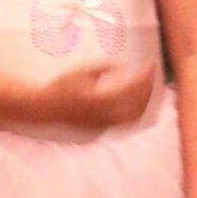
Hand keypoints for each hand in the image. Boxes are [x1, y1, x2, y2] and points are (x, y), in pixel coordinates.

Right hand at [35, 62, 156, 129]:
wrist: (44, 109)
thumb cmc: (62, 86)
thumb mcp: (83, 71)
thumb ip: (105, 67)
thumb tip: (124, 65)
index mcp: (99, 99)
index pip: (132, 88)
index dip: (145, 76)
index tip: (151, 64)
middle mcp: (103, 116)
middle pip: (138, 106)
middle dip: (149, 89)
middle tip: (152, 75)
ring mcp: (103, 127)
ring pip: (134, 119)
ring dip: (145, 104)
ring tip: (149, 90)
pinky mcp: (101, 133)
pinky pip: (124, 125)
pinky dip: (134, 113)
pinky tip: (135, 102)